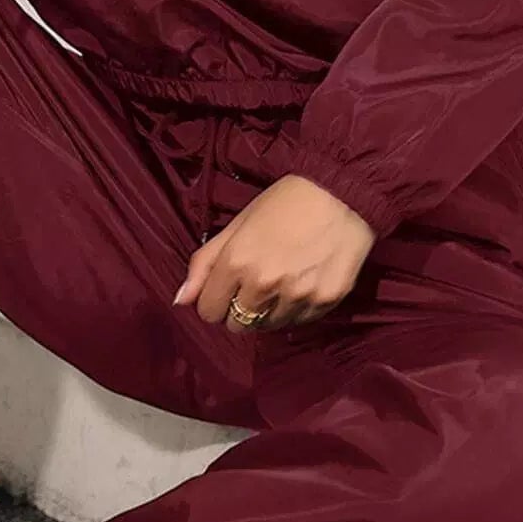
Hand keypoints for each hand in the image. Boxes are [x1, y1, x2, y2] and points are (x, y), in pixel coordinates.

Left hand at [173, 173, 376, 331]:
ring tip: (280, 281)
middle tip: (252, 284)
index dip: (214, 299)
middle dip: (238, 309)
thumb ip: (205, 263)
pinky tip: (302, 283)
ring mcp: (297, 297)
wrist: (343, 194)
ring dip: (267, 311)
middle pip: (236, 325)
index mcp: (237, 262)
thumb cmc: (285, 202)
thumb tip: (179, 300)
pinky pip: (298, 323)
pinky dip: (294, 310)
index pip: (209, 310)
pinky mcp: (325, 302)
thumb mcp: (238, 224)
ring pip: (267, 327)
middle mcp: (265, 285)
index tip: (225, 287)